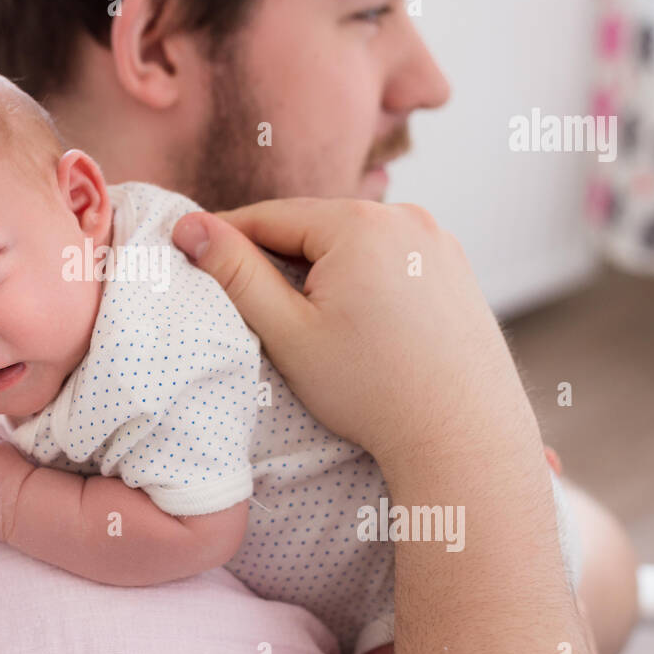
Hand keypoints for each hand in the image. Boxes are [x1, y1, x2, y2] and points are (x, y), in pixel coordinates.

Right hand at [172, 199, 541, 476]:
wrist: (464, 436)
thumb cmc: (373, 391)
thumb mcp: (287, 332)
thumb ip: (235, 274)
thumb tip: (189, 226)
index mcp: (359, 223)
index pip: (269, 216)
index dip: (225, 237)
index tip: (191, 255)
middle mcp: (405, 217)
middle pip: (313, 225)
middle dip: (274, 254)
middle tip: (239, 295)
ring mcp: (436, 240)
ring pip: (351, 242)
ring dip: (318, 266)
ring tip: (294, 313)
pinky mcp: (454, 267)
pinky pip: (388, 256)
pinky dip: (359, 275)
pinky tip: (348, 318)